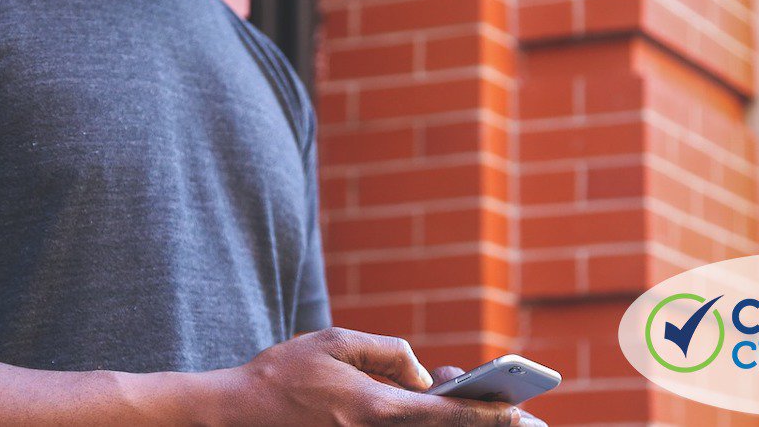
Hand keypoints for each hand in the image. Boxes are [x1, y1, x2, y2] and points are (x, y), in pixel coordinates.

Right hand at [206, 327, 530, 424]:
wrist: (234, 416)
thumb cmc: (284, 373)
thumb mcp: (337, 341)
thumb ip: (389, 353)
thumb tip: (425, 376)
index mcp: (377, 409)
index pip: (449, 417)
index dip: (490, 416)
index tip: (521, 414)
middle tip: (524, 423)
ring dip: (453, 425)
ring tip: (487, 412)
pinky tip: (433, 410)